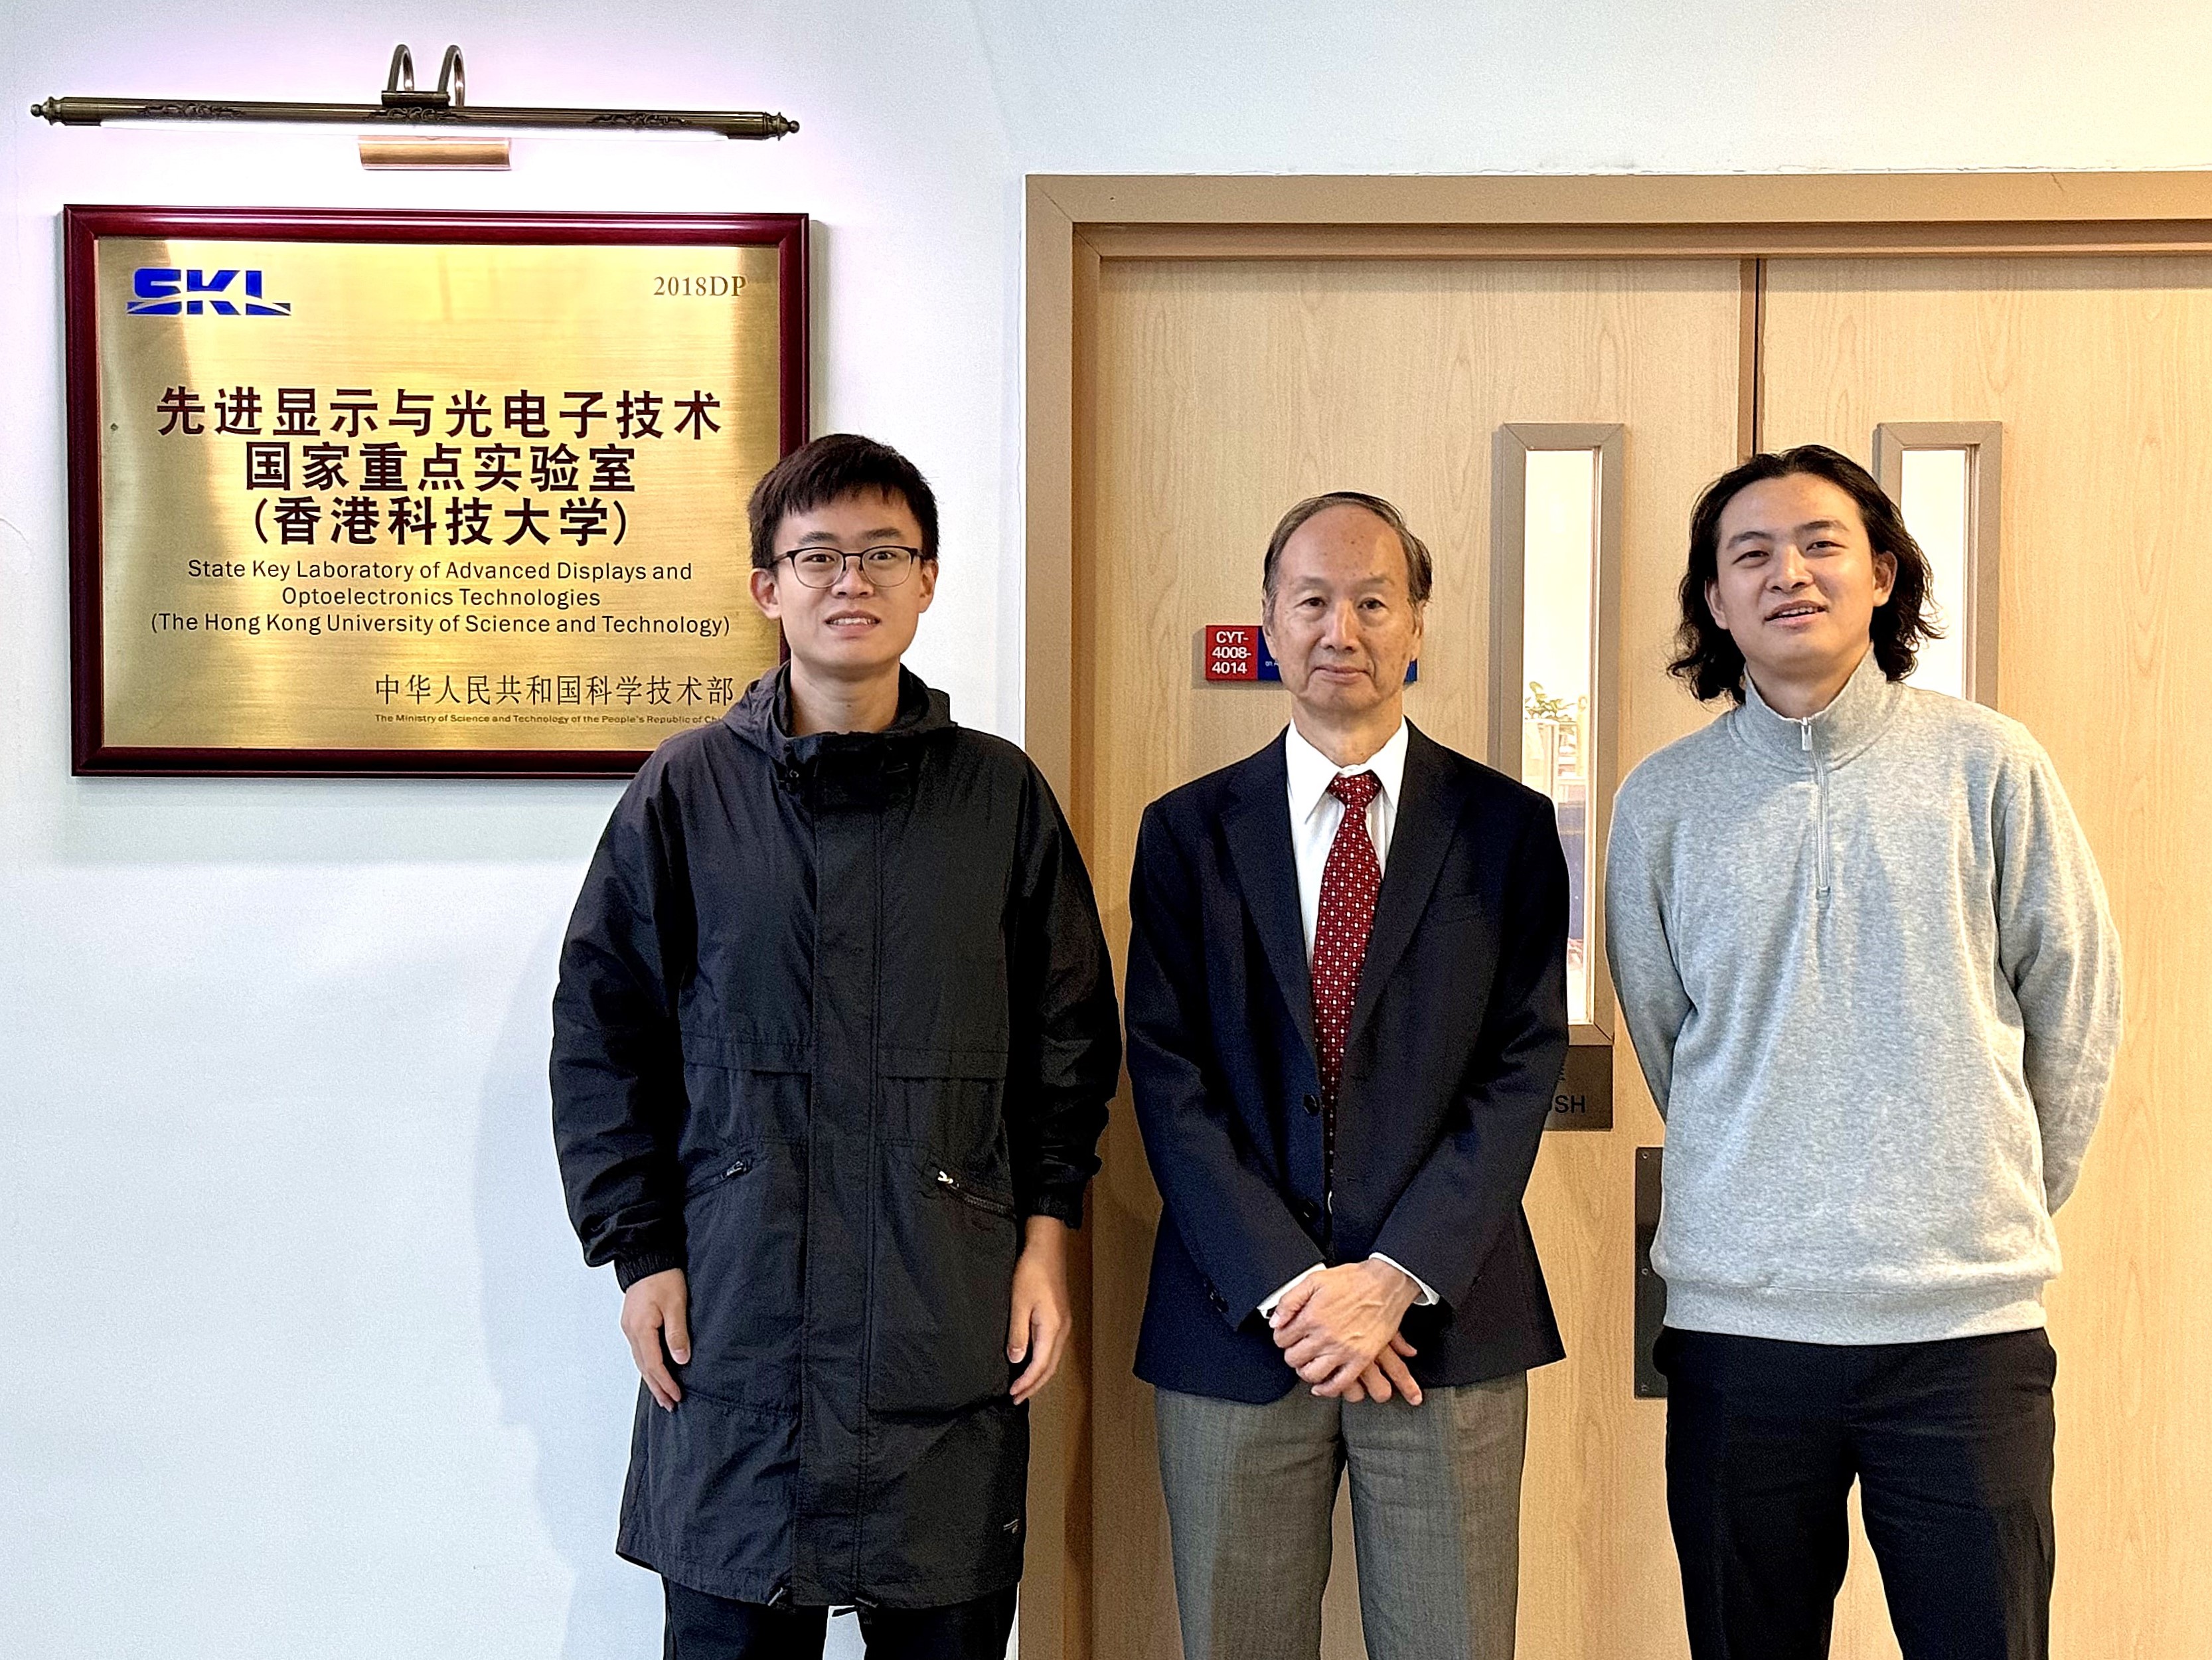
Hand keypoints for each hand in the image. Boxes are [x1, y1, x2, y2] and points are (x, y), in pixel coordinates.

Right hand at [621, 1268, 690, 1409]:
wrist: (647, 1257)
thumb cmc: (664, 1277)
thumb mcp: (676, 1303)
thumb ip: (677, 1333)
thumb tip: (680, 1360)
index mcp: (641, 1328)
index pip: (653, 1364)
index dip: (665, 1382)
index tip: (676, 1396)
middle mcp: (631, 1331)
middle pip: (643, 1367)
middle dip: (657, 1387)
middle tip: (669, 1405)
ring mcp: (629, 1327)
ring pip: (640, 1361)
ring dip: (652, 1379)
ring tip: (663, 1395)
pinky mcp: (632, 1323)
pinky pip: (639, 1351)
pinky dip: (647, 1365)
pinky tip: (654, 1371)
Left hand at [1008, 1216, 1072, 1403]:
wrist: (1047, 1246)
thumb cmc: (1032, 1271)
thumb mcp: (1018, 1303)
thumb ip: (1017, 1334)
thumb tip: (1016, 1360)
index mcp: (1052, 1329)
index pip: (1040, 1366)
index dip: (1026, 1383)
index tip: (1012, 1394)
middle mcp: (1062, 1329)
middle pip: (1050, 1367)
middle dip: (1034, 1385)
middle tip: (1017, 1398)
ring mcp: (1063, 1323)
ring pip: (1052, 1358)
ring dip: (1038, 1374)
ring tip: (1023, 1385)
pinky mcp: (1060, 1316)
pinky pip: (1052, 1347)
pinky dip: (1042, 1360)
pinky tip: (1031, 1361)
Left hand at [1270, 1259, 1419, 1397]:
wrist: (1386, 1284)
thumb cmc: (1353, 1280)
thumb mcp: (1314, 1280)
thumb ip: (1290, 1301)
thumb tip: (1275, 1322)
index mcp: (1311, 1317)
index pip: (1282, 1339)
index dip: (1282, 1337)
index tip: (1288, 1335)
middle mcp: (1325, 1336)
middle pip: (1294, 1359)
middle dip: (1292, 1353)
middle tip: (1298, 1348)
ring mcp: (1343, 1350)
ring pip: (1312, 1374)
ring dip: (1306, 1371)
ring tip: (1309, 1363)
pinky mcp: (1360, 1359)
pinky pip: (1339, 1384)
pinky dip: (1327, 1389)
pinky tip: (1322, 1385)